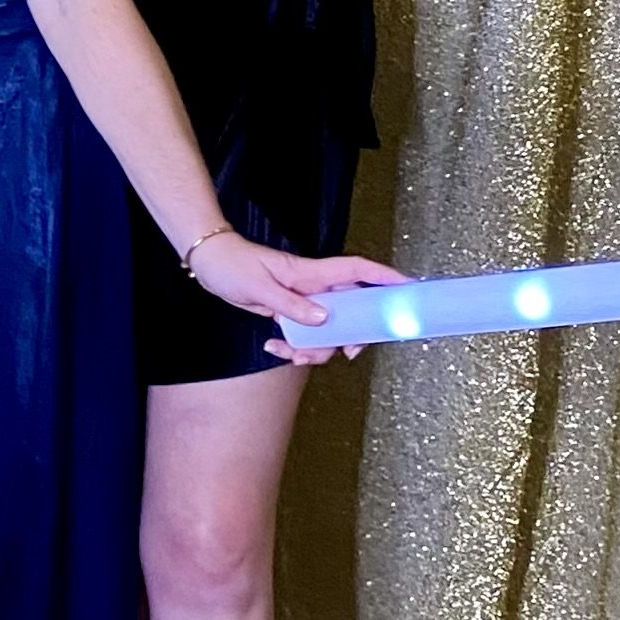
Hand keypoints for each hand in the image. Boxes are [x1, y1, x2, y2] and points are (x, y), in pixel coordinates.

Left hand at [188, 232, 401, 364]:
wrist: (210, 264)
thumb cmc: (233, 266)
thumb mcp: (260, 288)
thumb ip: (292, 305)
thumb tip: (324, 319)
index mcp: (312, 273)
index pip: (357, 271)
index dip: (385, 278)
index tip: (409, 289)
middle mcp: (313, 287)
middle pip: (351, 310)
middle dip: (352, 335)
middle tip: (348, 353)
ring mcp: (303, 300)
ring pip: (328, 329)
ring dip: (317, 349)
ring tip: (293, 355)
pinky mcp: (290, 312)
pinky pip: (305, 334)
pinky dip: (295, 347)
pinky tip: (274, 347)